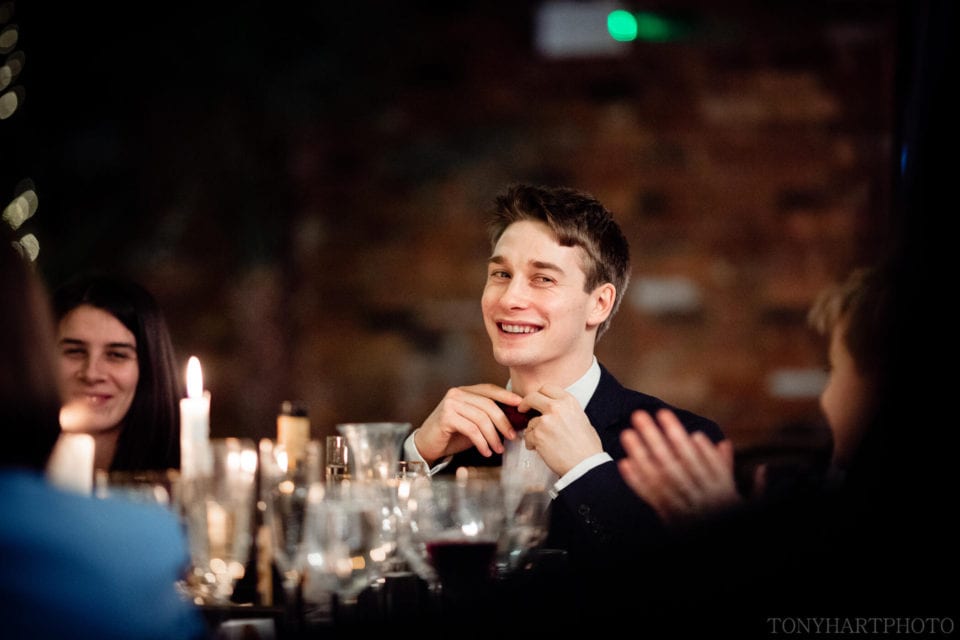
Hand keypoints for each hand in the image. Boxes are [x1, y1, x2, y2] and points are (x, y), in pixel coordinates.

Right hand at [413, 383, 522, 464]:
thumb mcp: (473, 422)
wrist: (427, 445)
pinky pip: (471, 429)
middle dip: (503, 422)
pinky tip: (486, 451)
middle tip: (512, 437)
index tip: (521, 405)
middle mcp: (457, 393)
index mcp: (465, 391)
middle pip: (488, 405)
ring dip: (493, 437)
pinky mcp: (446, 417)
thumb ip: (488, 417)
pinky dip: (482, 442)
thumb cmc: (452, 435)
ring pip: (481, 419)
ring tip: (498, 449)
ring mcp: (450, 404)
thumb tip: (513, 419)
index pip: (489, 389)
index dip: (506, 396)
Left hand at [520, 384, 602, 476]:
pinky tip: (542, 450)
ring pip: (530, 422)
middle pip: (532, 397)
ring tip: (545, 444)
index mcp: (569, 402)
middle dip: (525, 403)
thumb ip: (566, 411)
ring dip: (533, 432)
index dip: (539, 394)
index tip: (535, 400)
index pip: (547, 388)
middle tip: (522, 409)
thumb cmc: (587, 446)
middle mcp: (556, 407)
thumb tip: (553, 409)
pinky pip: (528, 437)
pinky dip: (532, 444)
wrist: (585, 464)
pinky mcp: (537, 435)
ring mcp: (545, 420)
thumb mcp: (581, 419)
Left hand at [618, 408, 740, 524]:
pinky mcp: (668, 517)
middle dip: (654, 437)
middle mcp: (696, 494)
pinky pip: (650, 498)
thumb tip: (725, 443)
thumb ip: (727, 467)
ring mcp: (680, 505)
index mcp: (715, 485)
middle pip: (671, 462)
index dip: (676, 434)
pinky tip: (624, 463)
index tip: (663, 413)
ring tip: (627, 433)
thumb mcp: (737, 492)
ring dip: (640, 455)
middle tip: (638, 414)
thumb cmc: (726, 510)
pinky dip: (636, 481)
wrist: (720, 541)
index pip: (692, 455)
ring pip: (657, 478)